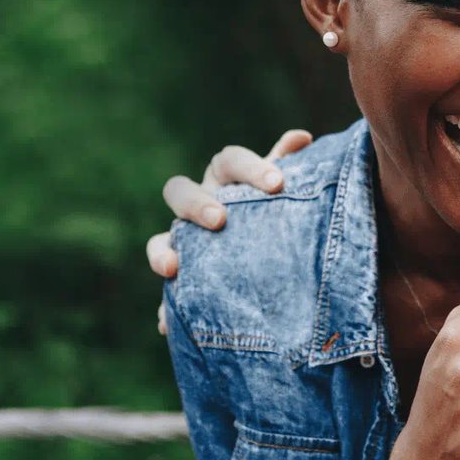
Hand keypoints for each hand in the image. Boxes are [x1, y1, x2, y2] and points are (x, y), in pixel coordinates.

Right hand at [147, 129, 311, 332]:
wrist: (272, 260)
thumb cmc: (277, 214)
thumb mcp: (285, 194)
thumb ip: (287, 165)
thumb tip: (302, 136)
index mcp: (225, 177)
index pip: (228, 161)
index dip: (249, 167)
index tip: (276, 184)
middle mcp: (198, 205)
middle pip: (179, 190)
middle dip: (196, 203)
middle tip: (219, 220)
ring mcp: (183, 240)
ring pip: (158, 240)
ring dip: (160, 251)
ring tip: (172, 268)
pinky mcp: (182, 278)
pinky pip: (165, 294)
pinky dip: (164, 309)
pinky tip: (166, 323)